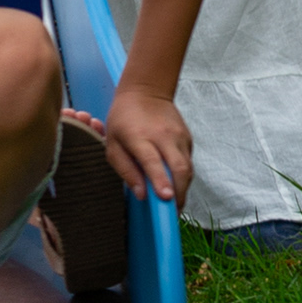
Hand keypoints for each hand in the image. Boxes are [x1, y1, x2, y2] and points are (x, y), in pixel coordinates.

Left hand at [102, 86, 193, 206]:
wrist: (145, 90)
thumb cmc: (123, 120)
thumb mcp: (113, 143)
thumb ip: (125, 170)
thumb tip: (141, 195)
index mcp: (139, 137)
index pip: (152, 161)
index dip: (160, 180)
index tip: (166, 198)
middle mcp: (163, 136)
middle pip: (178, 167)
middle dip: (179, 193)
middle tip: (174, 212)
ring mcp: (178, 135)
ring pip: (188, 167)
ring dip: (183, 188)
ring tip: (175, 202)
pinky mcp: (188, 137)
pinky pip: (188, 161)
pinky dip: (183, 175)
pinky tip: (174, 180)